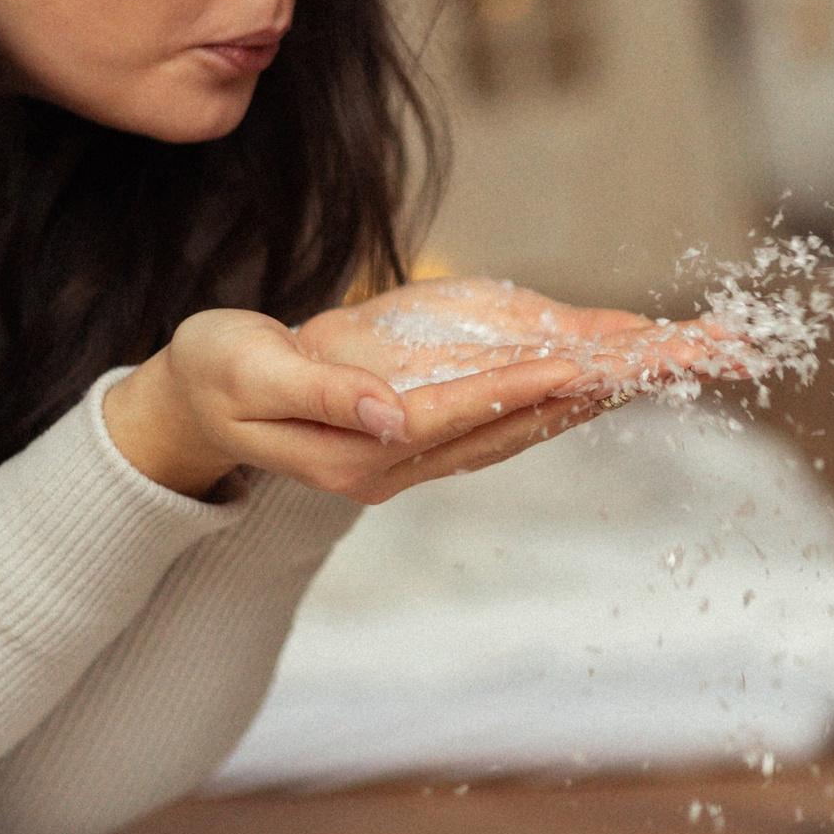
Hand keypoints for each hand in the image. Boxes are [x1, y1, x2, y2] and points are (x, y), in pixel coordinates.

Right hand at [103, 301, 595, 503]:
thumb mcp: (252, 372)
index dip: (510, 390)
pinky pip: (492, 426)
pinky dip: (540, 407)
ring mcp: (405, 462)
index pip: (450, 418)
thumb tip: (390, 416)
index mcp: (354, 452)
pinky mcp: (412, 445)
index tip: (571, 366)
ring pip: (505, 436)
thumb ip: (322, 395)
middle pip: (498, 434)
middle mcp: (391, 467)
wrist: (194, 403)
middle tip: (639, 372)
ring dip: (568, 410)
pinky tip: (580, 387)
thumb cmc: (216, 374)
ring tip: (634, 377)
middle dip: (569, 404)